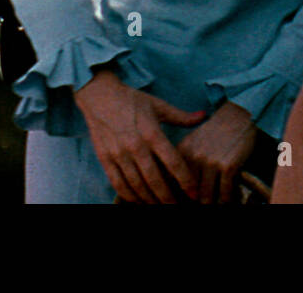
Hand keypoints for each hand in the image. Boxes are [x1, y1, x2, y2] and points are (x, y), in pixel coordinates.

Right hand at [73, 69, 204, 202]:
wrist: (99, 95)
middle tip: (177, 206)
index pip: (173, 162)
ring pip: (137, 185)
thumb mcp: (158, 105)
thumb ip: (181, 116)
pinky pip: (118, 183)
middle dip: (168, 198)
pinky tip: (139, 201)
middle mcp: (135, 145)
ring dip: (150, 200)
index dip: (185, 180)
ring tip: (160, 207)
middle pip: (155, 179)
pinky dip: (129, 196)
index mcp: (152, 132)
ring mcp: (119, 154)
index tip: (193, 193)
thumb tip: (203, 116)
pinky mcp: (105, 158)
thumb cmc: (132, 100)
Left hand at [176, 101, 256, 203]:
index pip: (173, 182)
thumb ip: (185, 162)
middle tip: (200, 203)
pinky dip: (227, 200)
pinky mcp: (228, 166)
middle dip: (195, 202)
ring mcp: (211, 162)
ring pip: (206, 197)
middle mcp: (194, 157)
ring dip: (211, 204)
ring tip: (215, 203)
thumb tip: (179, 188)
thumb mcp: (194, 142)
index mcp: (182, 151)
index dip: (178, 196)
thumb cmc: (217, 132)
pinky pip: (225, 194)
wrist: (239, 115)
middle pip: (189, 193)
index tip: (181, 201)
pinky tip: (229, 199)